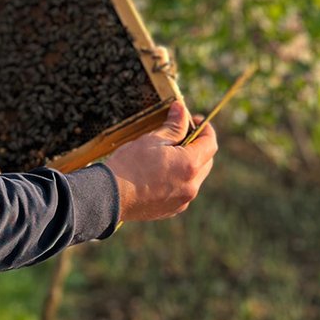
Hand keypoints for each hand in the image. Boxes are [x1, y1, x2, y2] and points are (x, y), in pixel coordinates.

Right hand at [105, 102, 216, 223]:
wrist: (109, 197)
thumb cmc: (129, 165)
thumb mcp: (152, 139)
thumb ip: (173, 126)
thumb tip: (182, 109)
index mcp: (189, 165)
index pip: (210, 143)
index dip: (205, 129)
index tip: (194, 120)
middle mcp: (191, 186)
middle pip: (206, 161)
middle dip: (198, 146)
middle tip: (181, 135)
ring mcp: (182, 200)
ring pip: (195, 177)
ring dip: (188, 164)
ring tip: (167, 155)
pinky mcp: (172, 210)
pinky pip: (183, 191)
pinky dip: (178, 179)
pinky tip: (160, 173)